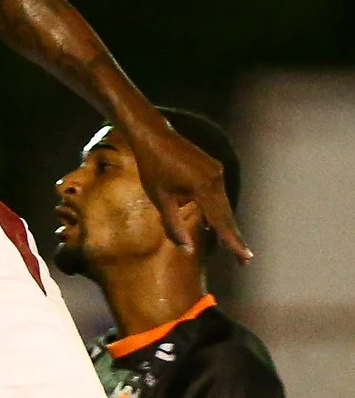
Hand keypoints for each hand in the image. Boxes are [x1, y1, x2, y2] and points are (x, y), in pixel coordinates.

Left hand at [120, 116, 249, 261]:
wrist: (154, 136)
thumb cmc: (152, 168)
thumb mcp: (160, 199)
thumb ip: (174, 226)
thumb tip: (187, 250)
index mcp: (203, 187)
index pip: (220, 221)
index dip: (232, 242)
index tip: (245, 258)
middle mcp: (216, 179)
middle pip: (227, 215)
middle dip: (233, 238)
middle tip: (243, 262)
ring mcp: (217, 172)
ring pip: (223, 205)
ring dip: (225, 225)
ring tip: (230, 248)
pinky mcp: (214, 168)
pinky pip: (218, 194)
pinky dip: (217, 210)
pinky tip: (212, 225)